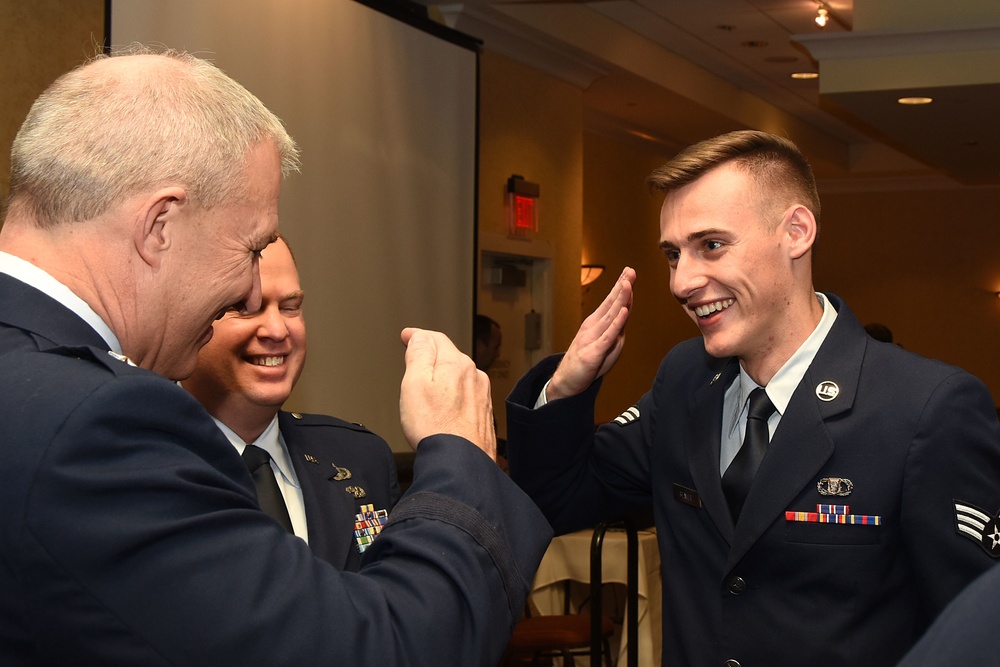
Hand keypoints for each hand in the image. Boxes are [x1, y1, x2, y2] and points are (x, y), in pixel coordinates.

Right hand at [399, 328, 496, 458]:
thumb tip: (420, 336)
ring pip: (459, 376)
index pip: (436, 338)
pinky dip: (453, 393)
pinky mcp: (483, 415)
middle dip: (431, 354)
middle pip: (449, 356)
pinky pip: (465, 395)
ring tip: (426, 385)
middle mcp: (475, 377)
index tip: (407, 336)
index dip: (418, 336)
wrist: (460, 463)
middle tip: (413, 358)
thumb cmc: (436, 428)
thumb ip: (419, 354)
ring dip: (443, 375)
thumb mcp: (415, 382)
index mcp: (458, 364)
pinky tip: (443, 407)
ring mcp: (481, 396)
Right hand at [547, 267, 634, 400]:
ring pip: (610, 316)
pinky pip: (608, 336)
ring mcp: (592, 339)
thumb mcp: (604, 343)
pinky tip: (623, 312)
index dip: (621, 287)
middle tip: (630, 270)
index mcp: (596, 324)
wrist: (566, 381)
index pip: (611, 303)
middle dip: (622, 287)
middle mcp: (593, 327)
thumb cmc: (586, 362)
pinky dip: (617, 323)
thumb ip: (615, 328)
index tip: (629, 272)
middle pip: (611, 305)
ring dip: (620, 299)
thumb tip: (625, 314)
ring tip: (627, 284)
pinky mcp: (593, 353)